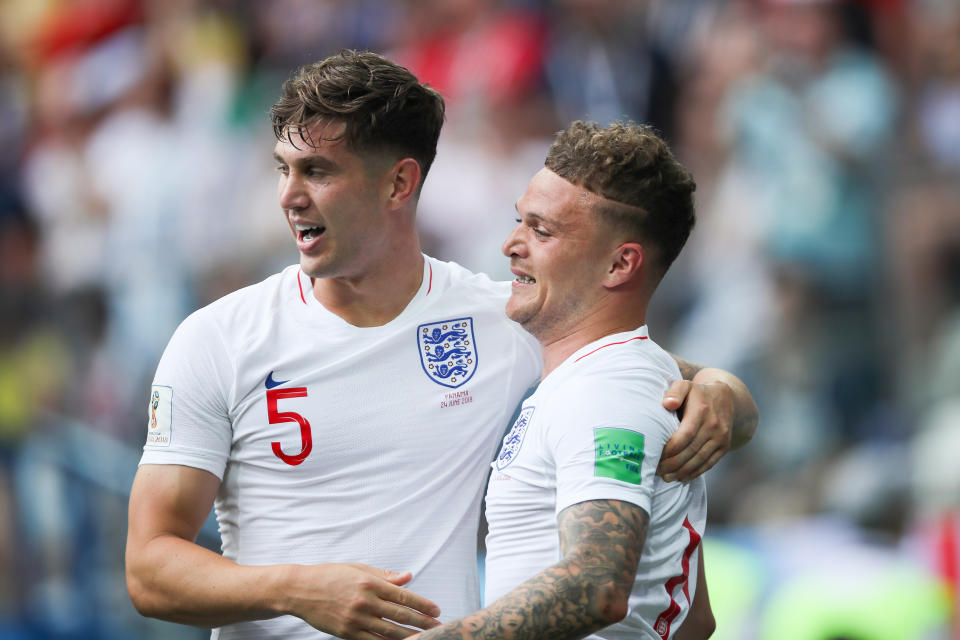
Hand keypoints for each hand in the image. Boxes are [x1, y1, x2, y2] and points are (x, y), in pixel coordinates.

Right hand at [285, 562, 441, 638]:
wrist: (300, 590)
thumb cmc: (330, 575)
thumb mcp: (358, 568)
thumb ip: (385, 575)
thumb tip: (409, 577)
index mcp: (369, 583)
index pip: (403, 596)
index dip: (422, 604)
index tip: (436, 610)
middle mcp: (364, 601)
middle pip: (400, 615)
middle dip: (422, 622)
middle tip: (438, 627)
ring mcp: (355, 619)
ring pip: (389, 631)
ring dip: (410, 636)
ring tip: (425, 638)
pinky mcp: (347, 633)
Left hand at [658, 380, 733, 481]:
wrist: (725, 397)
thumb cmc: (696, 393)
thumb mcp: (685, 386)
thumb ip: (675, 392)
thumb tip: (667, 404)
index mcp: (701, 411)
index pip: (685, 435)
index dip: (670, 448)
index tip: (656, 455)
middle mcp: (714, 425)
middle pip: (691, 450)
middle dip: (672, 463)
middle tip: (656, 470)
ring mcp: (721, 437)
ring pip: (700, 460)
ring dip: (682, 471)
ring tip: (666, 477)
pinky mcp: (724, 446)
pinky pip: (710, 463)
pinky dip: (695, 473)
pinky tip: (682, 478)